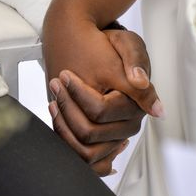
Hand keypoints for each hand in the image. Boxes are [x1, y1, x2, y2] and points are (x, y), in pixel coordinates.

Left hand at [43, 21, 163, 175]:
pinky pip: (80, 153)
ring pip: (84, 150)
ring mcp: (113, 135)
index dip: (78, 94)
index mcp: (136, 104)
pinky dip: (65, 136)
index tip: (65, 75)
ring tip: (53, 100)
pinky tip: (57, 111)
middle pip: (89, 133)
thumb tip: (141, 82)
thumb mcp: (127, 43)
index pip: (100, 112)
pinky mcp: (100, 140)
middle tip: (55, 84)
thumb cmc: (110, 45)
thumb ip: (136, 61)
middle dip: (67, 108)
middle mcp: (127, 124)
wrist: (97, 46)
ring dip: (63, 125)